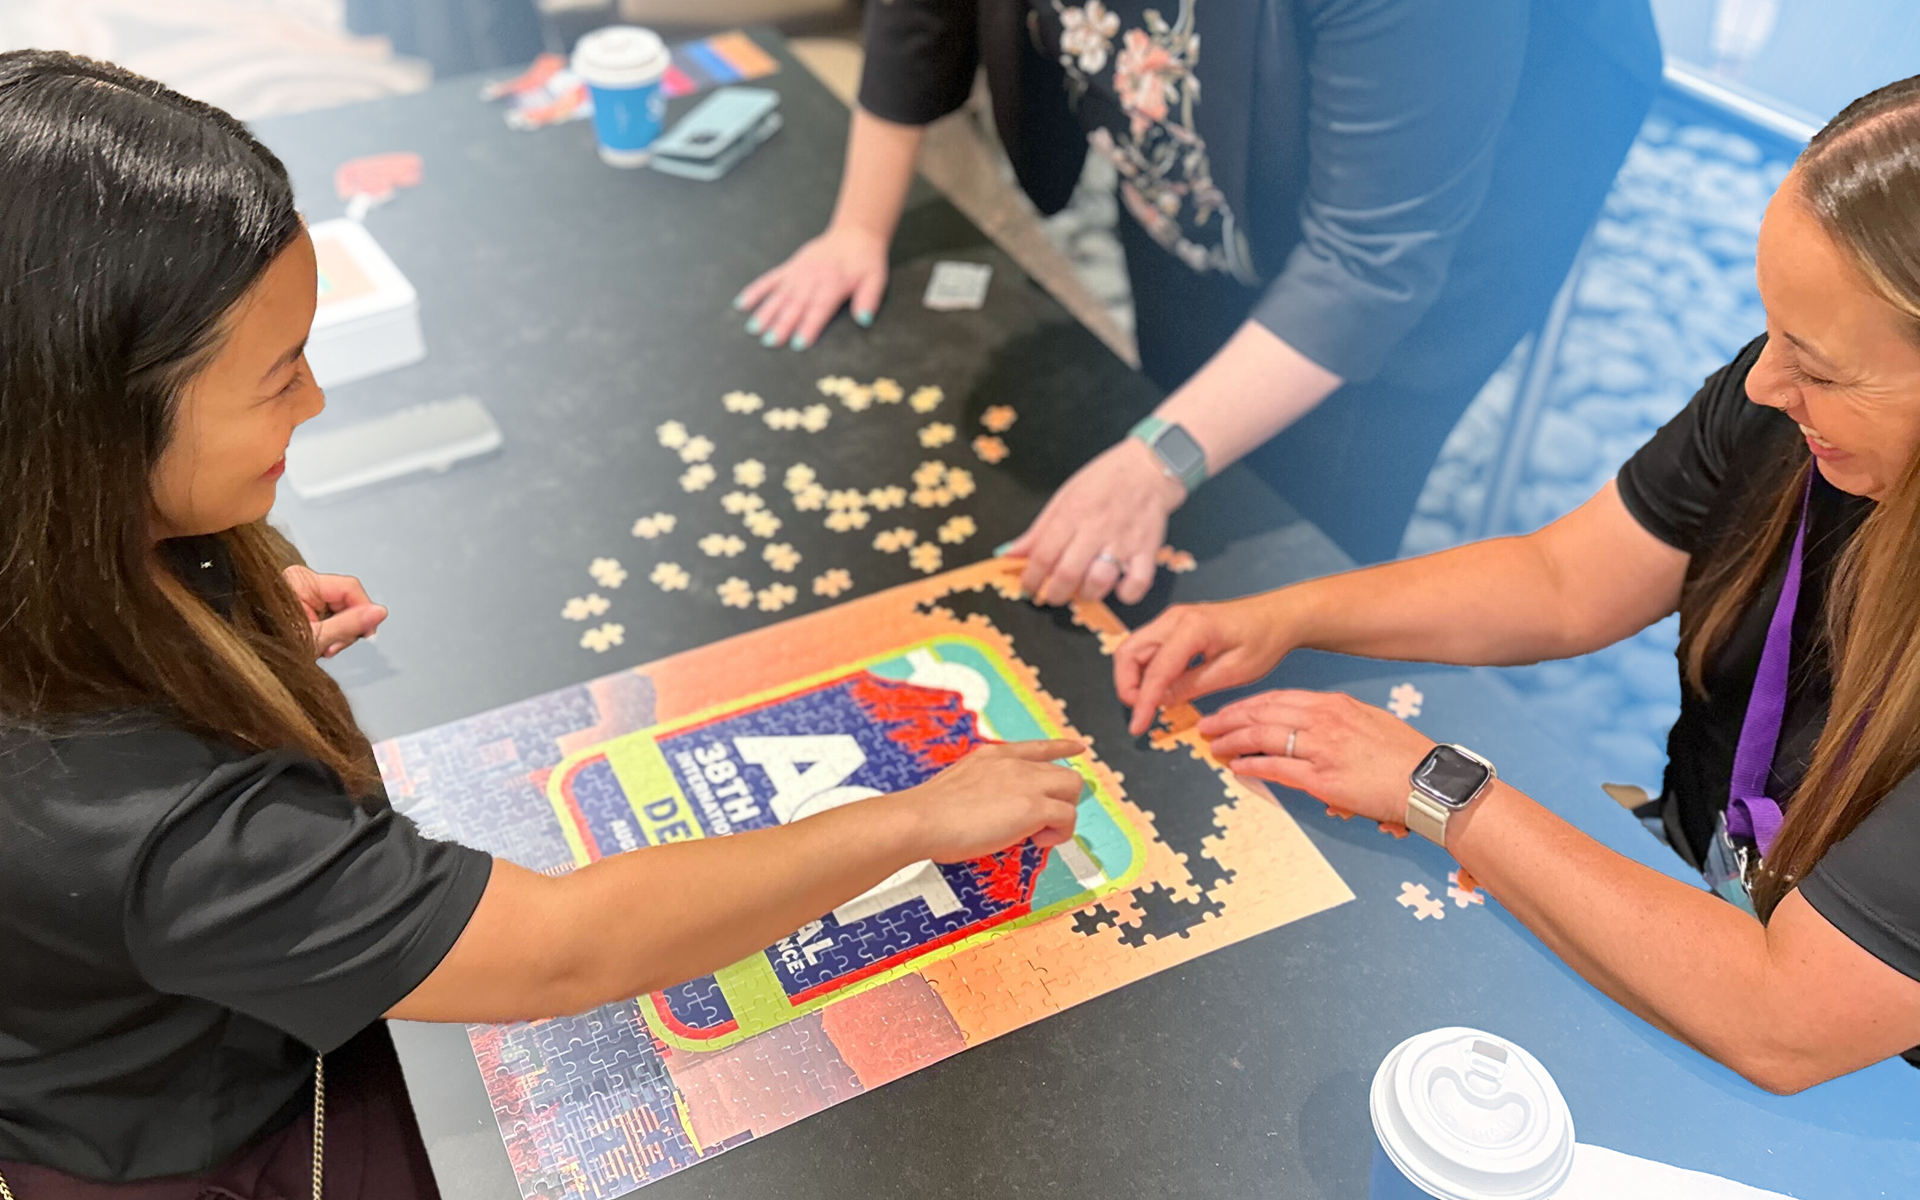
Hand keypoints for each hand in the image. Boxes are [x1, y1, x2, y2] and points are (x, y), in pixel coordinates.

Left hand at [283, 566, 386, 658]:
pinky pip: (328, 615)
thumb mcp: (316, 638)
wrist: (249, 659)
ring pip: (339, 610)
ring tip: (323, 650)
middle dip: (346, 627)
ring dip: (338, 633)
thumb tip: (380, 611)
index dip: (364, 611)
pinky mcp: (302, 605)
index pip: (349, 588)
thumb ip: (350, 624)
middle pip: (346, 600)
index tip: (367, 635)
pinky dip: (329, 632)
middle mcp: (302, 582)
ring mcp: (302, 593)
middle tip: (333, 649)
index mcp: (302, 580)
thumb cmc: (273, 647)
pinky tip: (319, 644)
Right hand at [735, 223, 889, 350]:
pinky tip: (742, 303)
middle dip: (782, 325)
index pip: (819, 309)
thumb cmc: (865, 261)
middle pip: (795, 305)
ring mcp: (798, 273)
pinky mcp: (790, 268)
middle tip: (770, 342)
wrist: (854, 235)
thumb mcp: (876, 279)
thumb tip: (864, 320)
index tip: (798, 343)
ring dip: (766, 312)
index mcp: (833, 285)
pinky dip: (756, 291)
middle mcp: (812, 279)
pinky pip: (770, 280)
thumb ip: (869, 299)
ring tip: (754, 329)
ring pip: (779, 295)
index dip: (809, 327)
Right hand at [895, 739, 1086, 861]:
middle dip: (1060, 799)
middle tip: (1041, 825)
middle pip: (1063, 773)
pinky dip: (1059, 833)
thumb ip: (982, 790)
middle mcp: (1014, 763)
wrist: (921, 819)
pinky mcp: (1033, 806)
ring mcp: (1026, 782)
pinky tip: (1037, 842)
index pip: (1037, 747)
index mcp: (993, 756)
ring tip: (1038, 835)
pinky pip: (1068, 817)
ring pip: (1072, 789)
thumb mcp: (958, 786)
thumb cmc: (928, 814)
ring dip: (1062, 815)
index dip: (1062, 748)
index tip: (1078, 748)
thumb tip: (993, 812)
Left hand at [1004, 439, 1184, 606]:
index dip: (1031, 578)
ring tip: (1083, 590)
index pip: (1043, 555)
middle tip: (1052, 595)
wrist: (1148, 467)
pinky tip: (1117, 588)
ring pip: (1099, 582)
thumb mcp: (1064, 498)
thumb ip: (1038, 531)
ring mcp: (1122, 540)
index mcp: (1071, 514)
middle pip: (1067, 574)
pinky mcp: (1147, 549)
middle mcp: (1095, 528)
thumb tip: (1010, 554)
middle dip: (1054, 594)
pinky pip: (1138, 582)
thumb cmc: (1103, 481)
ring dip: (1086, 594)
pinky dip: (1126, 593)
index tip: (1029, 586)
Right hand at [1114, 595, 1297, 735]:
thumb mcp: (1233, 672)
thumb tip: (1160, 700)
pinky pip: (1147, 647)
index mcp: (1192, 628)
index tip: (1137, 727)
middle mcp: (1174, 618)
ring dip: (1134, 678)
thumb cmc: (1264, 640)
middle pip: (1129, 652)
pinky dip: (1145, 670)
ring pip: (1134, 649)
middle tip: (1142, 713)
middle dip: (1127, 686)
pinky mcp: (1175, 625)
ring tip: (1151, 703)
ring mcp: (1172, 619)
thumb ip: (1192, 686)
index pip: (1155, 670)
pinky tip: (1161, 689)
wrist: (1280, 615)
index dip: (1143, 702)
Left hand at [1198, 690, 1433, 825]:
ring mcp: (1321, 748)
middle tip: (1207, 725)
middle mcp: (1324, 720)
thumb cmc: (1405, 757)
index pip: (1278, 698)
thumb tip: (1312, 729)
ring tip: (1213, 746)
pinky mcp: (1321, 778)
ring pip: (1262, 737)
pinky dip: (1251, 765)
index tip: (1229, 711)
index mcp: (1334, 705)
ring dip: (1232, 741)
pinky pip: (1275, 767)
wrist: (1428, 781)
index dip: (1248, 705)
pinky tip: (1236, 766)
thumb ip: (1337, 721)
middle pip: (1262, 713)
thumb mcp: (1370, 722)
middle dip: (1229, 718)